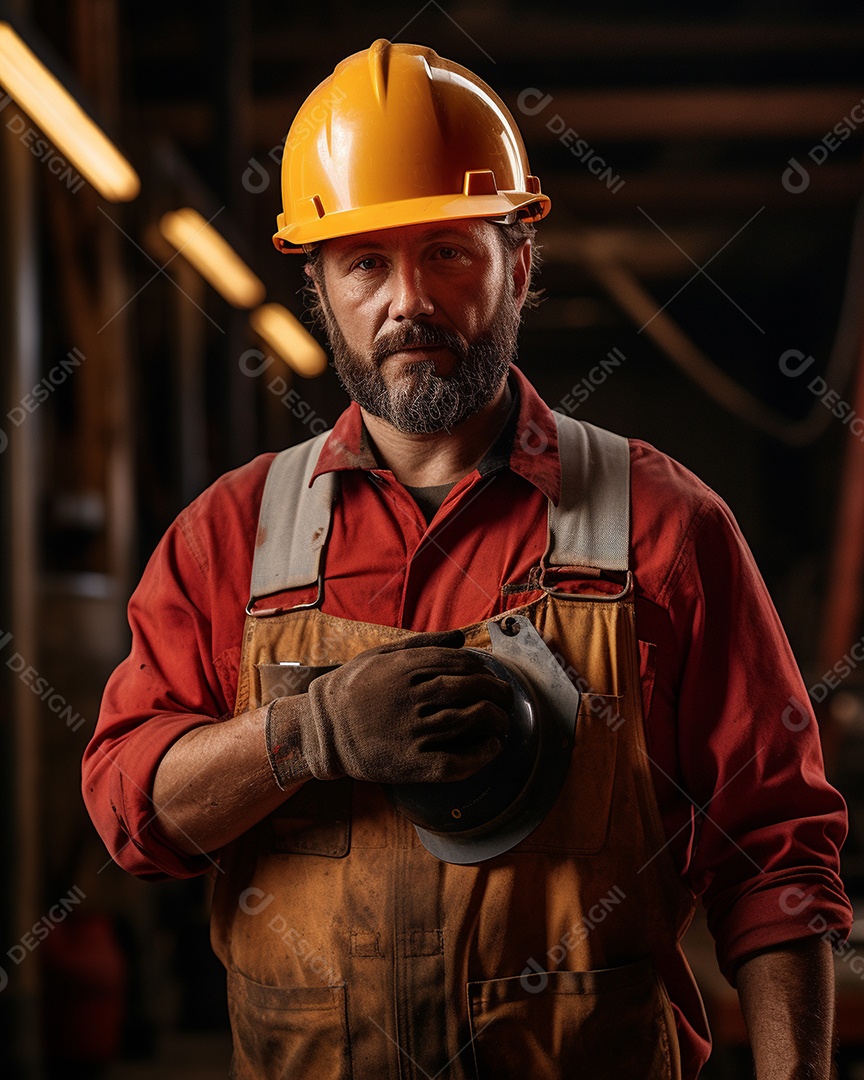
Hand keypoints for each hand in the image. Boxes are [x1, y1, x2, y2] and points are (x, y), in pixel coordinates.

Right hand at [266, 630, 510, 785]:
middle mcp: (410, 696)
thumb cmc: (352, 688)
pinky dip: (479, 755)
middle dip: (495, 690)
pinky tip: (491, 749)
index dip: (481, 668)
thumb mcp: (380, 655)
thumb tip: (462, 637)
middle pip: (469, 689)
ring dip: (494, 719)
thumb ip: (422, 644)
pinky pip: (453, 761)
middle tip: (505, 696)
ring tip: (502, 720)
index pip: (458, 662)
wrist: (322, 729)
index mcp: (403, 667)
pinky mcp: (408, 762)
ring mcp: (410, 730)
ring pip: (467, 721)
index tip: (489, 674)